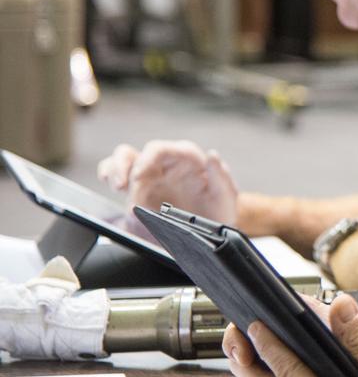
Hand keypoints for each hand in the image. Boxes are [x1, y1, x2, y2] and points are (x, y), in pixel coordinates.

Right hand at [98, 140, 238, 226]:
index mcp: (184, 157)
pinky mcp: (140, 192)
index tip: (138, 176)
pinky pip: (118, 180)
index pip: (157, 149)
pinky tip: (118, 196)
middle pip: (130, 154)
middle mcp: (163, 164)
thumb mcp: (227, 194)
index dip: (144, 160)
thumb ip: (220, 175)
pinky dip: (111, 183)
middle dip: (121, 168)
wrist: (216, 227)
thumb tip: (211, 156)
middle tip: (122, 187)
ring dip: (113, 174)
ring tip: (119, 190)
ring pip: (119, 164)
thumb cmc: (222, 207)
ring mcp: (150, 177)